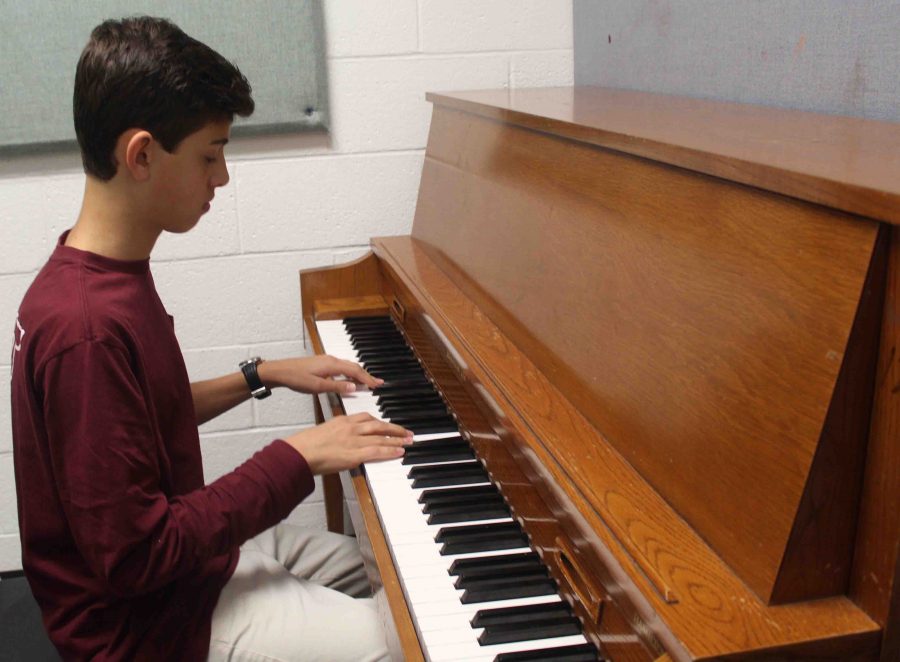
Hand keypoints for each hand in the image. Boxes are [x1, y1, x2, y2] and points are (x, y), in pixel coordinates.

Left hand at [257, 355, 381, 395]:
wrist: (280, 371)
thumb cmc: (296, 378)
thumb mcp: (318, 386)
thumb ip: (337, 387)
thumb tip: (354, 388)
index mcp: (332, 364)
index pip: (355, 371)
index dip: (367, 378)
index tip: (377, 385)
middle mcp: (331, 360)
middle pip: (354, 367)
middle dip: (366, 375)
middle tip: (377, 383)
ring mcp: (326, 361)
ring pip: (347, 366)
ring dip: (358, 374)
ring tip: (367, 382)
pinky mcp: (322, 363)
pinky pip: (341, 367)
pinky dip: (349, 373)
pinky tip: (349, 379)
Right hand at [284, 413, 412, 473]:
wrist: (299, 453)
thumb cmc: (305, 446)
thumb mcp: (322, 433)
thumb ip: (335, 434)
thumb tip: (341, 442)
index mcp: (342, 420)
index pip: (366, 417)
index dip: (380, 421)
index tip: (387, 424)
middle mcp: (351, 428)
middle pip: (378, 425)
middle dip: (394, 428)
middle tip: (407, 432)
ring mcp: (354, 440)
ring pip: (381, 437)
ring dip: (397, 439)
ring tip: (408, 440)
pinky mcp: (355, 454)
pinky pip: (377, 451)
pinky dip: (390, 450)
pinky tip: (400, 451)